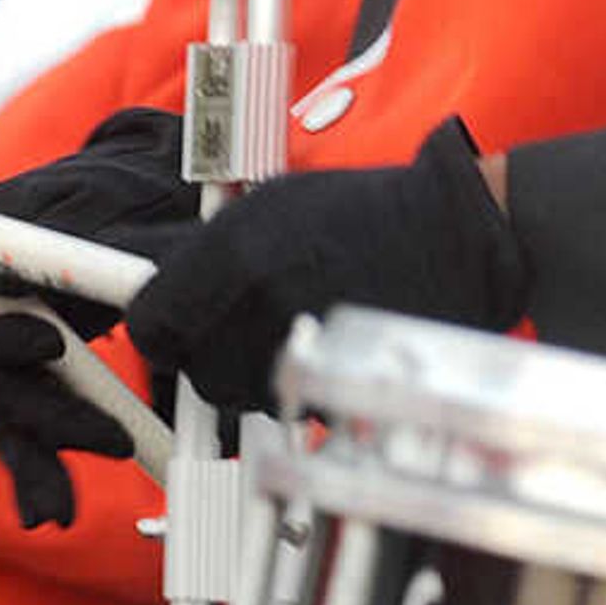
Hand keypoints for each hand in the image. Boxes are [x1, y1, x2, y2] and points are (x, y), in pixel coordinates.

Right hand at [0, 105, 199, 531]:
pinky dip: (36, 469)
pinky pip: (26, 429)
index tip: (52, 345)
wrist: (154, 201)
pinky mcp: (37, 376)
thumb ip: (80, 234)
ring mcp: (11, 340)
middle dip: (43, 411)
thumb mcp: (111, 196)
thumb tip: (52, 278)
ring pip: (6, 408)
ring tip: (62, 506)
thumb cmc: (131, 190)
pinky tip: (48, 510)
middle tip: (110, 433)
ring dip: (34, 457)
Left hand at [127, 116, 528, 410]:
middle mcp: (258, 308)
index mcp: (236, 255)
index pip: (152, 323)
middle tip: (239, 316)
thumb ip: (213, 252)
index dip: (160, 323)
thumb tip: (170, 288)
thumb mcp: (276, 203)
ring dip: (250, 365)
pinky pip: (286, 401)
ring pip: (236, 389)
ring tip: (294, 318)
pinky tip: (324, 340)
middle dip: (207, 346)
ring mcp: (295, 354)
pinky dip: (296, 382)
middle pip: (192, 366)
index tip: (168, 320)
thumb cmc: (369, 213)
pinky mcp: (329, 388)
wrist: (453, 242)